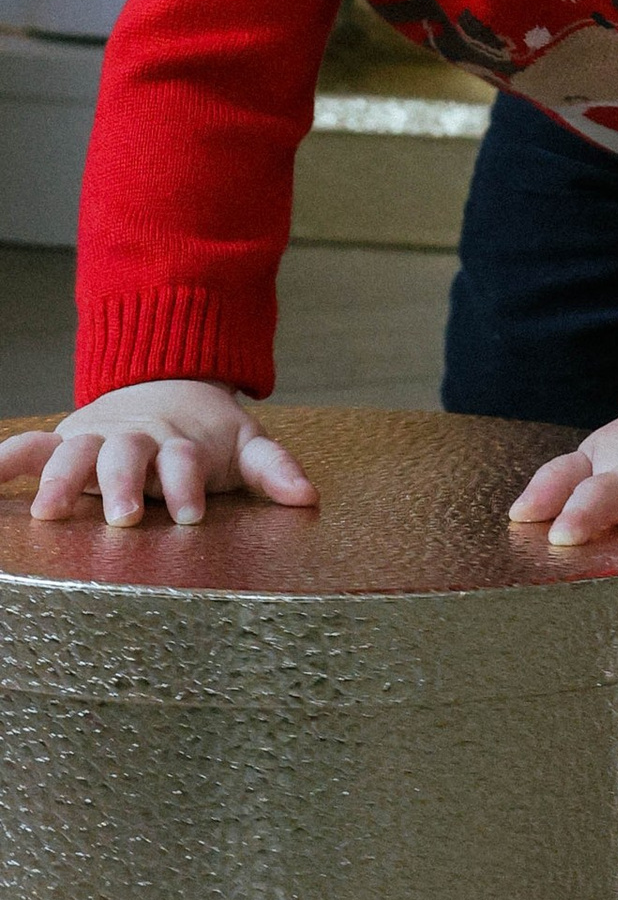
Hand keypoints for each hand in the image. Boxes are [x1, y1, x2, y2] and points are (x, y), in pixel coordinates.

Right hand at [0, 381, 317, 530]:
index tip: (191, 515)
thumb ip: (272, 468)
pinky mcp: (64, 442)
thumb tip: (306, 496)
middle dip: (124, 485)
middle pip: (127, 458)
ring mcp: (96, 440)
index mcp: (179, 444)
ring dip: (61, 478)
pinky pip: (28, 449)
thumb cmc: (205, 434)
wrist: (166, 382)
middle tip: (124, 516)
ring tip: (48, 511)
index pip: (184, 463)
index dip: (188, 486)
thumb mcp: (243, 445)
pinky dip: (4, 461)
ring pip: (75, 454)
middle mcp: (135, 440)